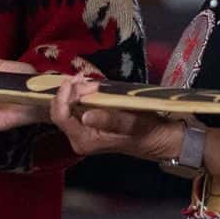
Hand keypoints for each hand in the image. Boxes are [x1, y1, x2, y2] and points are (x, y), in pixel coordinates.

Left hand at [47, 74, 181, 161]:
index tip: (72, 79)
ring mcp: (82, 132)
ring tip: (91, 82)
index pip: (61, 117)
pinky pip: (76, 107)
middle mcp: (79, 138)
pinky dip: (81, 94)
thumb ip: (109, 120)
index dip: (62, 96)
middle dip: (70, 91)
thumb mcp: (131, 124)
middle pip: (61, 110)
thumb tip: (86, 115)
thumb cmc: (147, 132)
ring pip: (68, 107)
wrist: (158, 139)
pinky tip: (91, 87)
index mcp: (85, 140)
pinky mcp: (88, 125)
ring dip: (76, 91)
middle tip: (85, 78)